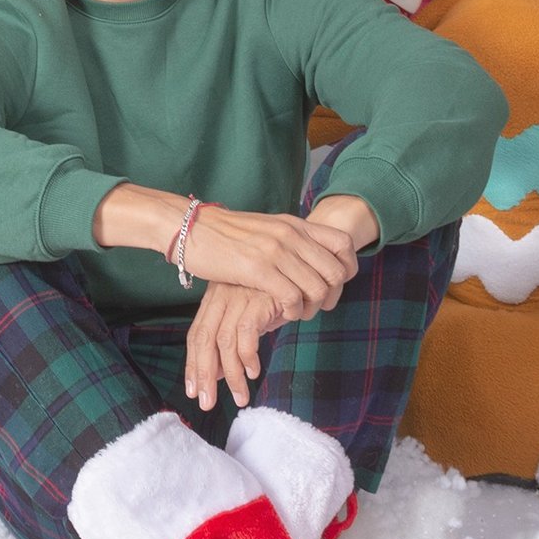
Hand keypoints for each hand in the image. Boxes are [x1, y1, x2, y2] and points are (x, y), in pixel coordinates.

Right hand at [179, 204, 358, 322]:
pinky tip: (283, 314)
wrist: (190, 227)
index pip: (343, 243)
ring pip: (317, 288)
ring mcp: (275, 251)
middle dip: (332, 296)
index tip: (336, 285)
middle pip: (336, 271)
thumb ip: (288, 238)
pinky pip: (292, 297)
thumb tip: (307, 253)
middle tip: (317, 307)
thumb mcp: (266, 228)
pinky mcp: (258, 269)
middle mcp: (291, 235)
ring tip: (298, 313)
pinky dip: (293, 311)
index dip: (348, 268)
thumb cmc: (224, 233)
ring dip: (312, 308)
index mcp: (295, 224)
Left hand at [185, 282, 282, 410]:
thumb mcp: (248, 318)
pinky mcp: (259, 298)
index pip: (196, 335)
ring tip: (240, 397)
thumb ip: (231, 342)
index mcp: (214, 298)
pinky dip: (249, 356)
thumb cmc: (274, 299)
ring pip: (225, 341)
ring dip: (232, 374)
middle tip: (207, 402)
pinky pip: (247, 333)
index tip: (193, 390)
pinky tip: (254, 371)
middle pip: (205, 339)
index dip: (193, 365)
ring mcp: (239, 295)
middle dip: (204, 374)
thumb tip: (216, 374)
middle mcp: (222, 295)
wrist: (301, 275)